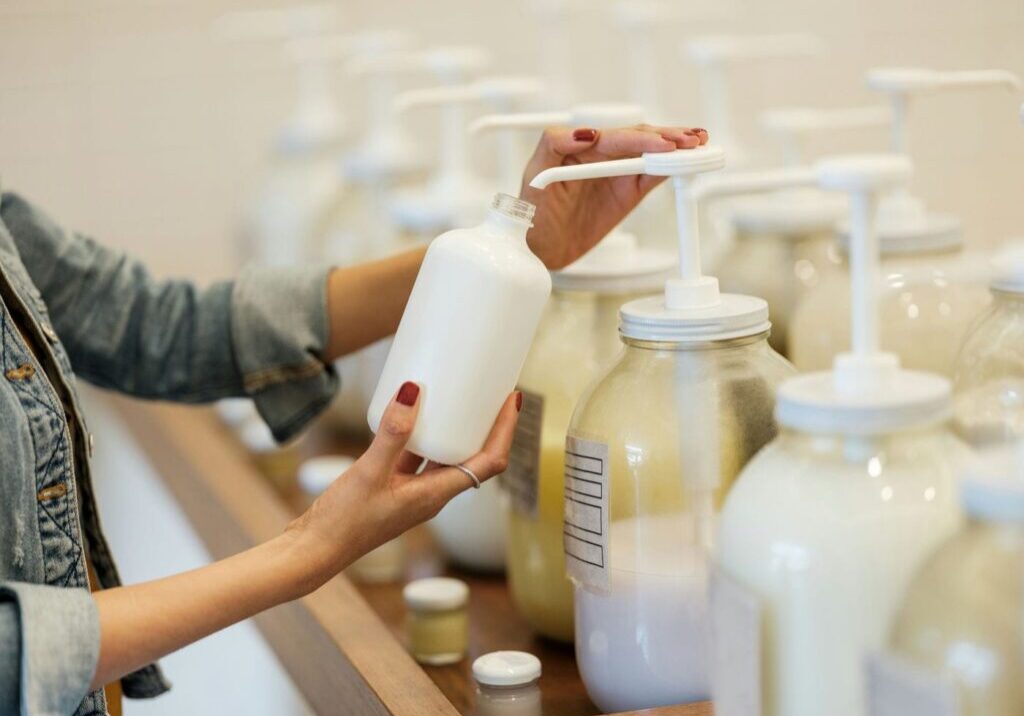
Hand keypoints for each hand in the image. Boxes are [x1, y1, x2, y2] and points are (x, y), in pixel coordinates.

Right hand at [288, 382, 520, 583]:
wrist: (313, 552)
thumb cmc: (343, 523)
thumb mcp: (369, 472)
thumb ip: (392, 433)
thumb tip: (414, 390)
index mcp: (437, 495)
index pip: (489, 462)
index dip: (506, 431)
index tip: (512, 399)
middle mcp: (431, 495)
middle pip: (474, 457)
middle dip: (487, 425)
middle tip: (489, 389)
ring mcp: (412, 493)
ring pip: (444, 455)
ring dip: (455, 428)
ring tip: (455, 395)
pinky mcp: (392, 489)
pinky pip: (416, 457)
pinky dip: (420, 435)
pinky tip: (408, 415)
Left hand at [521, 125, 708, 269]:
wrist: (538, 247)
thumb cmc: (531, 208)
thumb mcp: (534, 172)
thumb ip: (554, 145)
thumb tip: (584, 132)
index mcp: (580, 144)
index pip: (615, 137)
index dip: (641, 139)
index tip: (662, 143)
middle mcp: (602, 154)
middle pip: (640, 139)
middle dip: (667, 137)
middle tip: (691, 139)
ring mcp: (616, 172)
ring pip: (651, 154)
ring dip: (675, 148)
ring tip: (698, 142)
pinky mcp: (627, 192)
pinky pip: (652, 176)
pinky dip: (671, 169)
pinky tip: (688, 162)